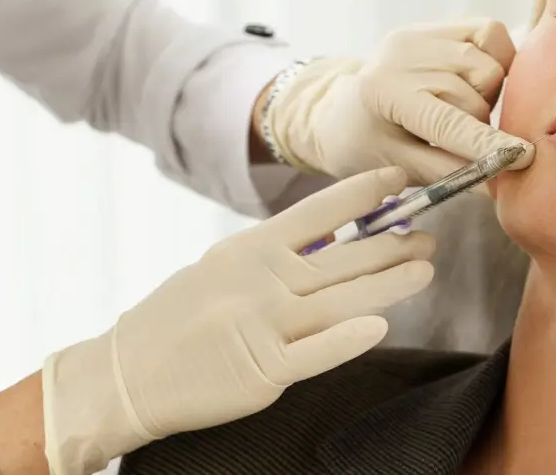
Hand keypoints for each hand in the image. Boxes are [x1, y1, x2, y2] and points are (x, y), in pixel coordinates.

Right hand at [40, 167, 434, 474]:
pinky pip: (316, 353)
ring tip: (425, 269)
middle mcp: (261, 282)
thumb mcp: (221, 269)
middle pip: (342, 257)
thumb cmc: (177, 320)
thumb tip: (333, 240)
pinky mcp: (263, 371)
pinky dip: (349, 339)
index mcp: (250, 250)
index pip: (317, 213)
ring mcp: (263, 325)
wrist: (127, 374)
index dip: (362, 195)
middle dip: (392, 244)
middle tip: (428, 236)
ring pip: (341, 299)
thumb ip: (274, 255)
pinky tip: (380, 326)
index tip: (398, 181)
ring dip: (389, 283)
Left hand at [265, 19, 533, 184]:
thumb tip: (494, 179)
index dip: (488, 143)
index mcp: (384, 92)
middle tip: (458, 139)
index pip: (449, 122)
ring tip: (459, 108)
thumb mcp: (398, 168)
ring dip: (486, 94)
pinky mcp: (434, 25)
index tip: (522, 157)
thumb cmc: (363, 145)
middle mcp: (402, 54)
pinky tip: (474, 80)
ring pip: (489, 64)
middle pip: (476, 93)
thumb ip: (445, 171)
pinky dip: (494, 58)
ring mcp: (419, 34)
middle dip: (479, 124)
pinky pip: (490, 32)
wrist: (340, 110)